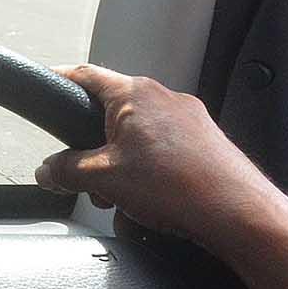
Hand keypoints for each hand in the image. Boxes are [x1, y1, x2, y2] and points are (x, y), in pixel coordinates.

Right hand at [33, 66, 282, 251]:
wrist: (238, 212)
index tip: (49, 82)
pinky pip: (164, 156)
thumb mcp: (105, 178)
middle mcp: (164, 99)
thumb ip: (68, 170)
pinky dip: (152, 180)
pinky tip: (155, 209)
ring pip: (139, 142)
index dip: (62, 79)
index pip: (86, 76)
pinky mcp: (205, 144)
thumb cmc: (178, 184)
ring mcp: (189, 121)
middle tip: (92, 184)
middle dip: (96, 155)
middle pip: (112, 118)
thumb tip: (49, 170)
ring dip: (125, 173)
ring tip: (129, 204)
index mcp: (134, 94)